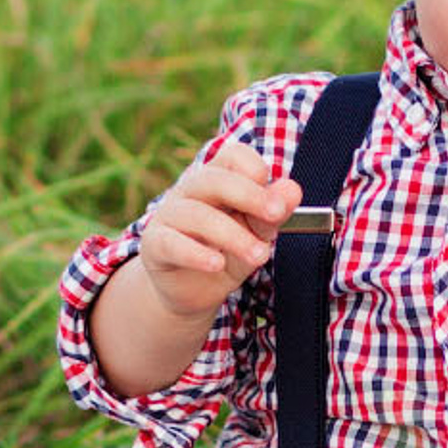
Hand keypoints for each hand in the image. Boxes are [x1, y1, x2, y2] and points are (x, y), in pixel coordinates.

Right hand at [137, 138, 301, 320]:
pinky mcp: (154, 245)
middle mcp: (190, 190)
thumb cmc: (226, 254)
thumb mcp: (255, 235)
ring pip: (196, 214)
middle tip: (276, 214)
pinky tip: (217, 264)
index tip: (276, 199)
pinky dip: (196, 254)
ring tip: (259, 255)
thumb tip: (293, 190)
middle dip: (248, 195)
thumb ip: (271, 214)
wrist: (192, 292)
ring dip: (232, 235)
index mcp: (217, 179)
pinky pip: (171, 243)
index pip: (233, 156)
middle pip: (213, 179)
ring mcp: (169, 215)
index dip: (255, 170)